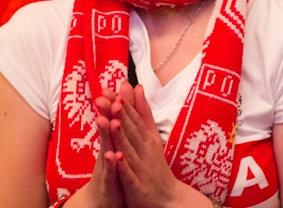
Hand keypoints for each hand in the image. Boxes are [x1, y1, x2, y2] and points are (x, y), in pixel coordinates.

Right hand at [69, 88, 126, 207]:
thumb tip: (120, 99)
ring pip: (106, 148)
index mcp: (112, 141)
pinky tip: (113, 156)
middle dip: (106, 113)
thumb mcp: (115, 145)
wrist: (104, 200)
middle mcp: (107, 150)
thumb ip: (117, 122)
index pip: (112, 119)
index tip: (110, 87)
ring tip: (107, 120)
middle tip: (104, 97)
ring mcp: (106, 167)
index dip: (111, 104)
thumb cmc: (112, 170)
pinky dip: (112, 164)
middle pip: (106, 130)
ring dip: (106, 135)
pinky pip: (110, 173)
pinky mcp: (109, 183)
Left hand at [109, 84, 210, 207]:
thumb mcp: (152, 135)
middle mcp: (145, 150)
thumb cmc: (155, 166)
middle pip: (132, 131)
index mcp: (147, 138)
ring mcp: (141, 168)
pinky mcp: (136, 186)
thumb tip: (138, 86)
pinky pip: (128, 176)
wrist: (168, 198)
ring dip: (122, 136)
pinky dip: (123, 166)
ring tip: (113, 122)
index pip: (136, 119)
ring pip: (129, 150)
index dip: (127, 104)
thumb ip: (144, 113)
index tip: (120, 88)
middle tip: (113, 98)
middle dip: (122, 115)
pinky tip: (116, 157)